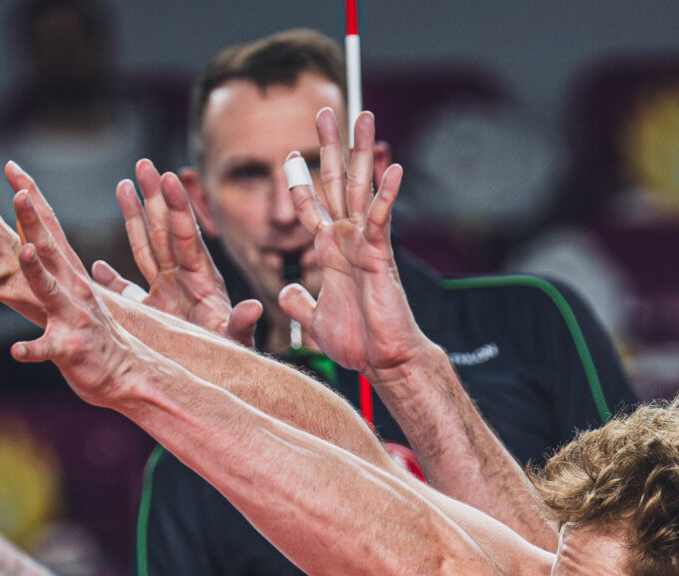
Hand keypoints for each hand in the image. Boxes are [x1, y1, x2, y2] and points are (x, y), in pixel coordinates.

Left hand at [5, 164, 143, 404]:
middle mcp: (74, 290)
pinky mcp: (71, 349)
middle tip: (19, 193)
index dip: (32, 197)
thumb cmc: (97, 337)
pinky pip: (49, 349)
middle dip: (33, 220)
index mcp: (73, 276)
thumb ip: (57, 273)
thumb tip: (35, 247)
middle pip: (51, 248)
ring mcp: (73, 318)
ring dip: (37, 270)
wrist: (129, 374)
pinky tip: (17, 349)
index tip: (13, 168)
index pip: (51, 228)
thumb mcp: (77, 298)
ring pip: (51, 290)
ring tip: (24, 252)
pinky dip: (33, 349)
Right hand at [95, 161, 262, 345]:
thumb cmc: (230, 359)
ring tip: (123, 184)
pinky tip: (93, 267)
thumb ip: (241, 324)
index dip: (179, 208)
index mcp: (201, 279)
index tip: (170, 177)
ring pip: (145, 247)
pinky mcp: (149, 312)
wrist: (216, 379)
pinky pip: (126, 291)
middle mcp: (181, 279)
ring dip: (134, 218)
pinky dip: (110, 280)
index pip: (187, 236)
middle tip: (143, 163)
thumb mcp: (236, 340)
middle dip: (154, 197)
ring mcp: (163, 293)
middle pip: (164, 231)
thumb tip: (254, 308)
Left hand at [278, 107, 432, 376]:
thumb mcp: (314, 321)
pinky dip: (386, 194)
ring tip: (363, 114)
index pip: (310, 207)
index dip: (298, 182)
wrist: (384, 361)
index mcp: (329, 251)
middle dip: (329, 147)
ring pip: (360, 187)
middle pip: (336, 182)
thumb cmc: (357, 343)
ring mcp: (364, 243)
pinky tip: (393, 168)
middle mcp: (347, 239)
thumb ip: (298, 303)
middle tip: (324, 111)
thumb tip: (286, 291)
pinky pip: (381, 219)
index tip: (288, 154)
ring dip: (361, 151)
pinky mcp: (379, 255)